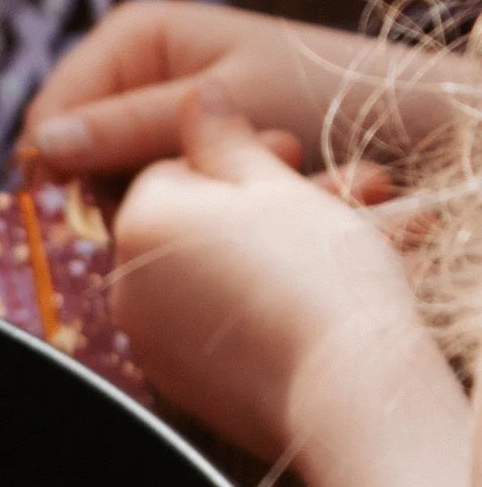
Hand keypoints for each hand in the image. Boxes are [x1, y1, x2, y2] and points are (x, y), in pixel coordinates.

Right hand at [24, 0, 401, 187]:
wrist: (399, 121)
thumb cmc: (318, 95)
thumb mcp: (221, 107)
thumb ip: (130, 128)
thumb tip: (42, 149)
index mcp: (132, 36)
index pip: (52, 113)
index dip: (59, 169)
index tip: (97, 211)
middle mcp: (133, 72)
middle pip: (74, 154)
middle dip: (120, 186)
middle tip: (190, 196)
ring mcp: (152, 117)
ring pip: (108, 182)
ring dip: (159, 201)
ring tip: (224, 197)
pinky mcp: (176, 156)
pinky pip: (147, 193)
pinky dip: (181, 208)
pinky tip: (224, 208)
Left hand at [114, 101, 474, 486]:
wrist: (345, 390)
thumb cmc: (315, 274)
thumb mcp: (273, 184)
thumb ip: (225, 139)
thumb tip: (196, 96)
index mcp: (138, 222)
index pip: (174, 169)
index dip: (239, 159)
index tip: (295, 155)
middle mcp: (126, 284)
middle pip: (198, 224)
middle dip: (270, 204)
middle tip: (343, 194)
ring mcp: (150, 340)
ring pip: (216, 273)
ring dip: (278, 251)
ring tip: (359, 239)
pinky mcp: (180, 383)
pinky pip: (221, 323)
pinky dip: (264, 303)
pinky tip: (319, 295)